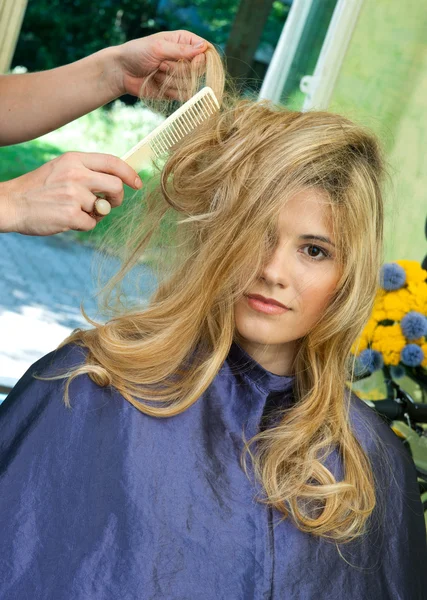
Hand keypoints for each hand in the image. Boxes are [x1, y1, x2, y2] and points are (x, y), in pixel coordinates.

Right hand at [0, 152, 141, 235]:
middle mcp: (76, 174)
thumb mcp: (60, 169)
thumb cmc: (38, 189)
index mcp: (74, 159)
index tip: (137, 183)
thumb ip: (86, 172)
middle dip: (117, 199)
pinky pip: (91, 224)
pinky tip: (66, 220)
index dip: (129, 173)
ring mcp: (74, 195)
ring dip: (93, 214)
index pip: (113, 162)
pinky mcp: (71, 215)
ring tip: (72, 211)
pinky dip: (83, 226)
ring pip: (102, 208)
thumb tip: (116, 182)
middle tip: (108, 205)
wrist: (12, 204)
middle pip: (116, 186)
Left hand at [111, 30, 207, 99]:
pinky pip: (182, 95)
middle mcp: (185, 58)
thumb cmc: (137, 53)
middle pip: (198, 70)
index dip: (200, 59)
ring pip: (190, 83)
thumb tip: (203, 48)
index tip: (191, 61)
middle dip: (178, 69)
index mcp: (184, 42)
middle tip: (161, 64)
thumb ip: (181, 50)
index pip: (205, 51)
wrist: (122, 72)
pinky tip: (158, 83)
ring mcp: (181, 75)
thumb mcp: (158, 47)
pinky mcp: (176, 90)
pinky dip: (169, 91)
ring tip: (156, 72)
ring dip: (170, 80)